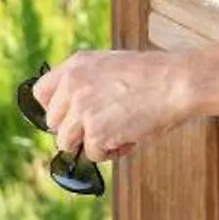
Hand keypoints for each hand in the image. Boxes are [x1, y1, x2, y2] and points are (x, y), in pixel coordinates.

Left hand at [34, 50, 195, 161]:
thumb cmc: (153, 76)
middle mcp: (73, 85)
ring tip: (117, 134)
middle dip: (75, 130)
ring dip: (90, 143)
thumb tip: (72, 115)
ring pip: (67, 142)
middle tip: (101, 128)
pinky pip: (92, 154)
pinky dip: (110, 152)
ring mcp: (82, 109)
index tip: (69, 118)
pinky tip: (128, 138)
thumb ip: (86, 83)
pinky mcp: (95, 131)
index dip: (55, 109)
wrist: (177, 82)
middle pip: (52, 123)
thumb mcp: (110, 66)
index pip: (41, 92)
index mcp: (75, 65)